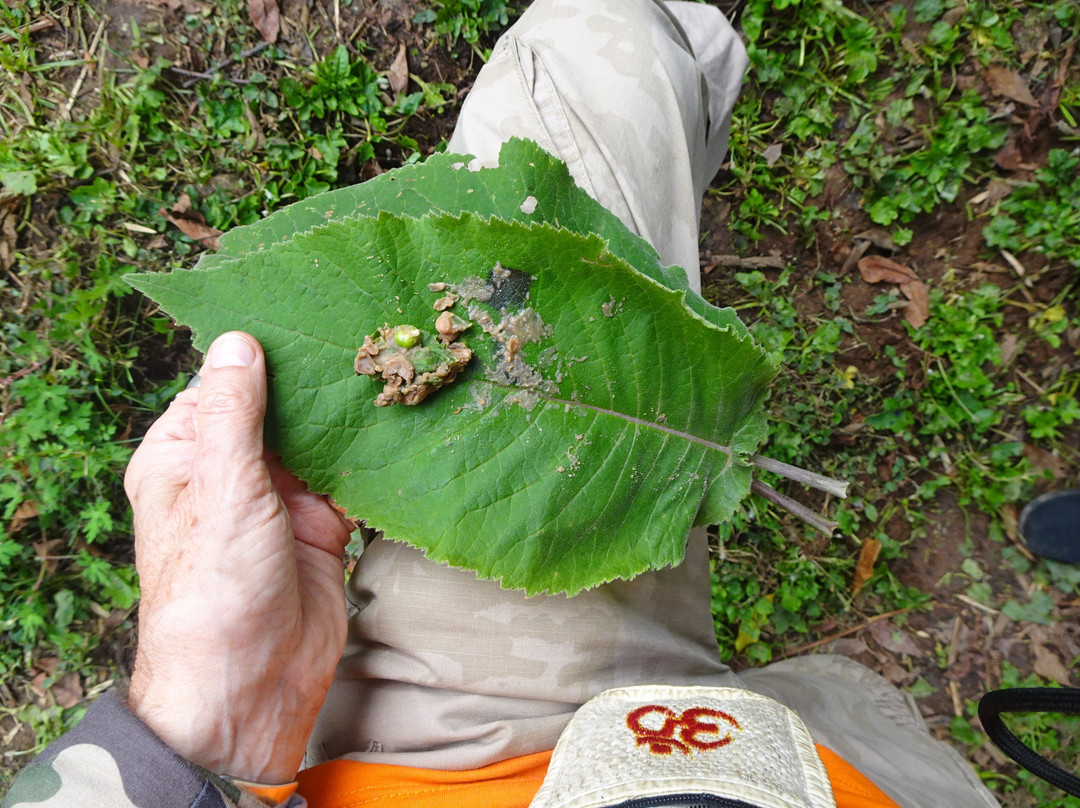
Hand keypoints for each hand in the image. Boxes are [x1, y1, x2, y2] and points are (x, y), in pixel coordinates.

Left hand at [124, 332, 353, 782]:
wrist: (254, 684)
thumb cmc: (216, 589)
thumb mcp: (221, 488)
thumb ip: (234, 414)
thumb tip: (237, 340)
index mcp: (184, 458)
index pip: (223, 387)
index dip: (262, 355)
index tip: (307, 318)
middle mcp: (230, 474)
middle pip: (276, 411)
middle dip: (313, 384)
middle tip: (361, 338)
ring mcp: (279, 501)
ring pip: (316, 442)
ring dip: (345, 419)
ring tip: (389, 369)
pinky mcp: (323, 527)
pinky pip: (348, 478)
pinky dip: (371, 458)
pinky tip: (399, 424)